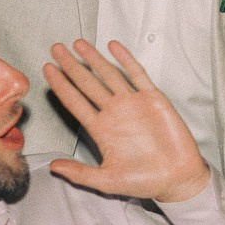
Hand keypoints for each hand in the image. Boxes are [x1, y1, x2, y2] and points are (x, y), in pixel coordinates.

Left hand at [44, 41, 209, 203]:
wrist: (177, 178)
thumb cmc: (144, 181)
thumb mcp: (106, 180)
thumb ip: (79, 173)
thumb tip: (53, 167)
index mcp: (101, 129)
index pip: (75, 102)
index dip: (61, 86)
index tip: (47, 70)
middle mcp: (114, 113)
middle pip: (87, 83)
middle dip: (71, 66)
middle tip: (56, 49)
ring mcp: (133, 104)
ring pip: (108, 75)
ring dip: (94, 59)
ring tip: (78, 43)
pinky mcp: (153, 99)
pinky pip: (137, 74)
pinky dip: (125, 59)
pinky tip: (113, 46)